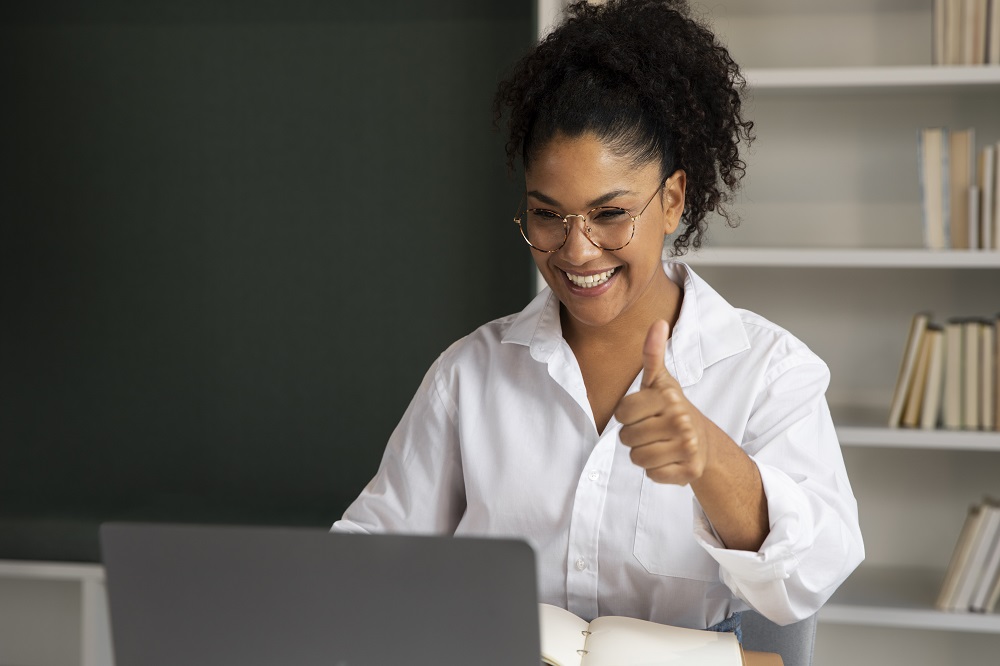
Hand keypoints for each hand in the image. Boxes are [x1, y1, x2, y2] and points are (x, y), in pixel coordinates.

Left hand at [615, 319, 708, 484]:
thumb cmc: (671, 408)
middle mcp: (682, 421)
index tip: (643, 412)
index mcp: (669, 397)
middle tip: (652, 429)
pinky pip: (653, 475)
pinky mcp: (690, 471)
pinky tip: (668, 459)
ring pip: (637, 458)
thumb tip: (658, 322)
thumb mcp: (659, 381)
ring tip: (658, 444)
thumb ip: (652, 354)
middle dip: (634, 436)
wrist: (702, 440)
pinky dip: (656, 471)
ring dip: (642, 454)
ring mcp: (688, 447)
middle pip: (627, 438)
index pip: (622, 413)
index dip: (626, 415)